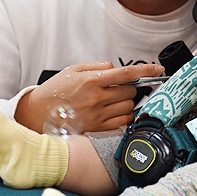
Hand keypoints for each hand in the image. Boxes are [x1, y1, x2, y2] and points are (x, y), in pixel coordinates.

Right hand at [15, 61, 164, 132]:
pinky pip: (123, 121)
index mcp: (92, 80)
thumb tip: (116, 69)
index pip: (126, 73)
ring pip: (129, 106)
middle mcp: (97, 98)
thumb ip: (98, 66)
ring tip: (111, 100)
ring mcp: (98, 115)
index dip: (146, 70)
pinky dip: (123, 115)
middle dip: (129, 87)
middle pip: (131, 91)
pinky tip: (113, 111)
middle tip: (117, 88)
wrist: (38, 113)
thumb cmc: (56, 90)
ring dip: (126, 102)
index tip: (158, 69)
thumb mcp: (74, 69)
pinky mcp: (98, 129)